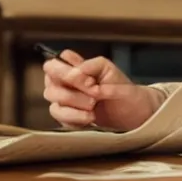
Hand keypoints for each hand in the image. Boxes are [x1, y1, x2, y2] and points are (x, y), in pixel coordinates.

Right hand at [43, 50, 163, 131]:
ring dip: (74, 105)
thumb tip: (74, 72)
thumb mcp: (109, 69)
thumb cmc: (120, 87)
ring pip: (53, 100)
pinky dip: (75, 118)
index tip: (89, 80)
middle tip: (94, 94)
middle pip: (50, 81)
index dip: (67, 71)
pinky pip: (59, 117)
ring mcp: (64, 99)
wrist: (132, 111)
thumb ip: (91, 65)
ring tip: (93, 108)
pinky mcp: (66, 117)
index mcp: (74, 66)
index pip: (55, 62)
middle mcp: (65, 81)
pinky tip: (90, 118)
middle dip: (72, 90)